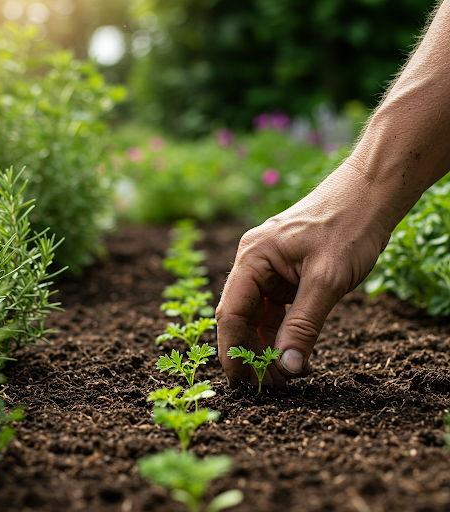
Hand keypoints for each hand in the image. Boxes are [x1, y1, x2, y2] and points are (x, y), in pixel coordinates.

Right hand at [216, 161, 392, 390]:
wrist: (371, 193)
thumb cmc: (348, 225)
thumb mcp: (326, 280)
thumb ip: (304, 325)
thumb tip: (287, 367)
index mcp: (253, 258)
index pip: (230, 312)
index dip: (232, 351)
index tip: (240, 384)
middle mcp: (254, 263)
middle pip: (242, 317)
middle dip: (253, 353)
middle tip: (272, 387)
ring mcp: (270, 268)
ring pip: (260, 316)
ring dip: (269, 346)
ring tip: (286, 376)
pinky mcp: (287, 274)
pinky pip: (278, 309)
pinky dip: (285, 332)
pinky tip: (296, 352)